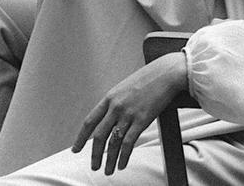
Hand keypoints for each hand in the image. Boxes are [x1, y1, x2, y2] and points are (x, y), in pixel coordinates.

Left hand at [73, 54, 188, 174]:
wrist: (167, 73)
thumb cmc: (149, 78)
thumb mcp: (125, 87)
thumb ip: (116, 101)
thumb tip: (109, 118)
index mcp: (109, 98)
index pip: (89, 122)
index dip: (81, 138)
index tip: (76, 149)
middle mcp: (116, 107)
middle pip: (99, 136)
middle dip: (95, 154)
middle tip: (94, 166)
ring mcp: (128, 114)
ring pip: (113, 143)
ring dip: (109, 160)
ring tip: (108, 171)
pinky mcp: (142, 120)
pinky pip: (129, 143)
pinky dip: (124, 156)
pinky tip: (122, 164)